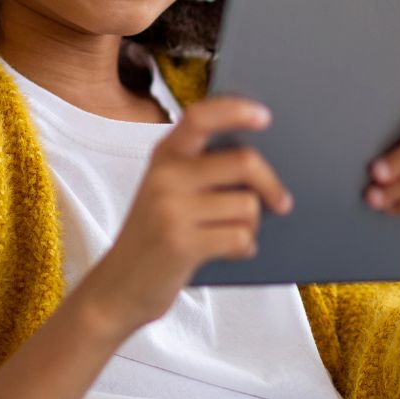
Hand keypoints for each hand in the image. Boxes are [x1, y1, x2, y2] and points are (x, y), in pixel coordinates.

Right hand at [78, 96, 292, 336]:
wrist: (118, 287)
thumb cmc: (155, 236)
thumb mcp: (167, 192)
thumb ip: (201, 171)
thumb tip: (261, 166)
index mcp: (164, 156)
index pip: (200, 117)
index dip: (235, 111)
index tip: (265, 116)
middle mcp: (165, 176)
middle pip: (243, 162)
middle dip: (271, 184)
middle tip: (282, 203)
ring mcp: (170, 209)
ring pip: (247, 205)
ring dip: (251, 226)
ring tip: (235, 236)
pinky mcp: (180, 243)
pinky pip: (239, 237)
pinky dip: (244, 248)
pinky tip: (233, 252)